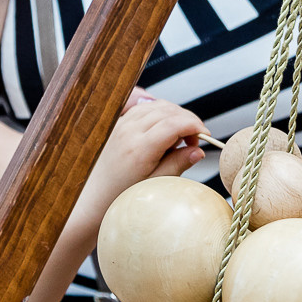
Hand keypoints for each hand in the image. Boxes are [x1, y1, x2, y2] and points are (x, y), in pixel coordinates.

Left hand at [74, 91, 205, 226]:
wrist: (96, 196)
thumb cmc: (124, 193)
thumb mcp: (156, 183)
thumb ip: (178, 164)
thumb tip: (199, 150)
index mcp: (139, 149)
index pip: (174, 123)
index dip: (194, 125)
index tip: (206, 135)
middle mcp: (128, 132)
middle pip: (167, 110)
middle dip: (187, 120)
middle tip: (194, 140)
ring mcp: (121, 125)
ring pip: (156, 105)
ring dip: (174, 114)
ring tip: (180, 137)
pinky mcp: (118, 123)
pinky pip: (143, 107)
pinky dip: (159, 111)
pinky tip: (165, 127)